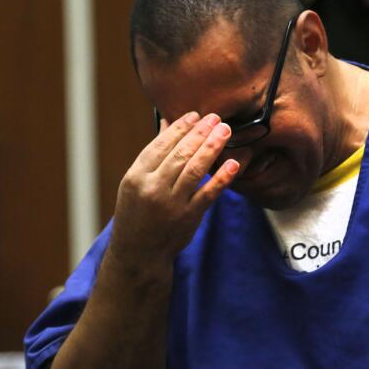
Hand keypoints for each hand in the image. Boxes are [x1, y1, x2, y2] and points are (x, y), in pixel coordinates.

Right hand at [108, 112, 240, 268]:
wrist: (138, 253)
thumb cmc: (136, 213)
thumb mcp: (134, 182)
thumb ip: (153, 154)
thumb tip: (168, 123)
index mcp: (136, 176)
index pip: (160, 145)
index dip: (180, 128)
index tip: (195, 115)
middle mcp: (152, 188)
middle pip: (179, 154)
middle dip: (200, 133)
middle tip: (216, 118)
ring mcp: (171, 204)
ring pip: (194, 170)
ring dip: (212, 148)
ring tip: (225, 131)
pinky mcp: (188, 218)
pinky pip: (208, 194)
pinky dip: (221, 178)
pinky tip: (234, 164)